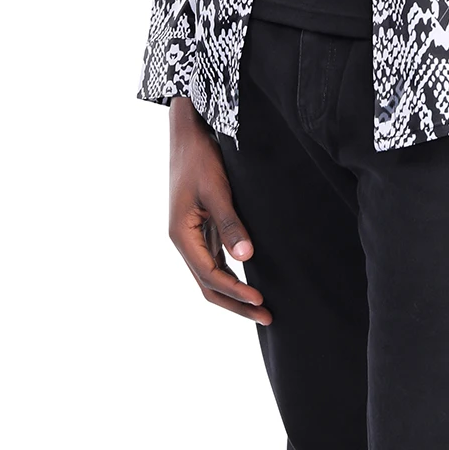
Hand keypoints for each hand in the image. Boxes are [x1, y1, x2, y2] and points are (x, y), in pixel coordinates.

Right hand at [168, 97, 271, 323]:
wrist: (189, 133)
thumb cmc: (201, 158)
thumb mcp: (217, 190)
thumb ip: (230, 224)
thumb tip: (245, 258)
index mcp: (181, 236)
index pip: (210, 276)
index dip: (235, 291)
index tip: (260, 301)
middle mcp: (184, 240)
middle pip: (208, 284)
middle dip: (236, 304)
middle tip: (267, 317)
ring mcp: (192, 234)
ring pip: (211, 275)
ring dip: (234, 292)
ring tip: (261, 306)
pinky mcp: (201, 226)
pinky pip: (215, 259)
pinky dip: (231, 273)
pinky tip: (250, 276)